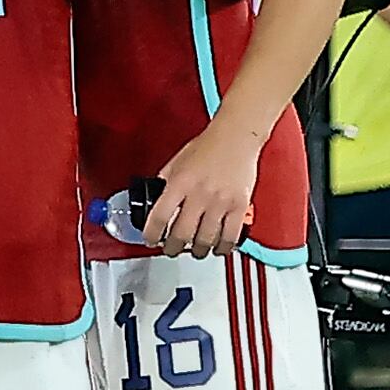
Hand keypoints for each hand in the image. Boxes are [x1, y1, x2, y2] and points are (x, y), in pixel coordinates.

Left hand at [144, 115, 267, 257]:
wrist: (236, 138)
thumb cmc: (207, 147)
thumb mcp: (176, 163)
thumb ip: (165, 182)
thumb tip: (156, 200)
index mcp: (180, 183)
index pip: (160, 216)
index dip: (151, 233)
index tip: (149, 240)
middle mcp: (199, 195)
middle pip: (182, 233)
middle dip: (172, 247)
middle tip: (170, 250)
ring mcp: (221, 202)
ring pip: (206, 239)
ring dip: (196, 250)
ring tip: (193, 251)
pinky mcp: (240, 206)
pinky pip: (230, 236)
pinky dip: (222, 247)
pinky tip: (217, 249)